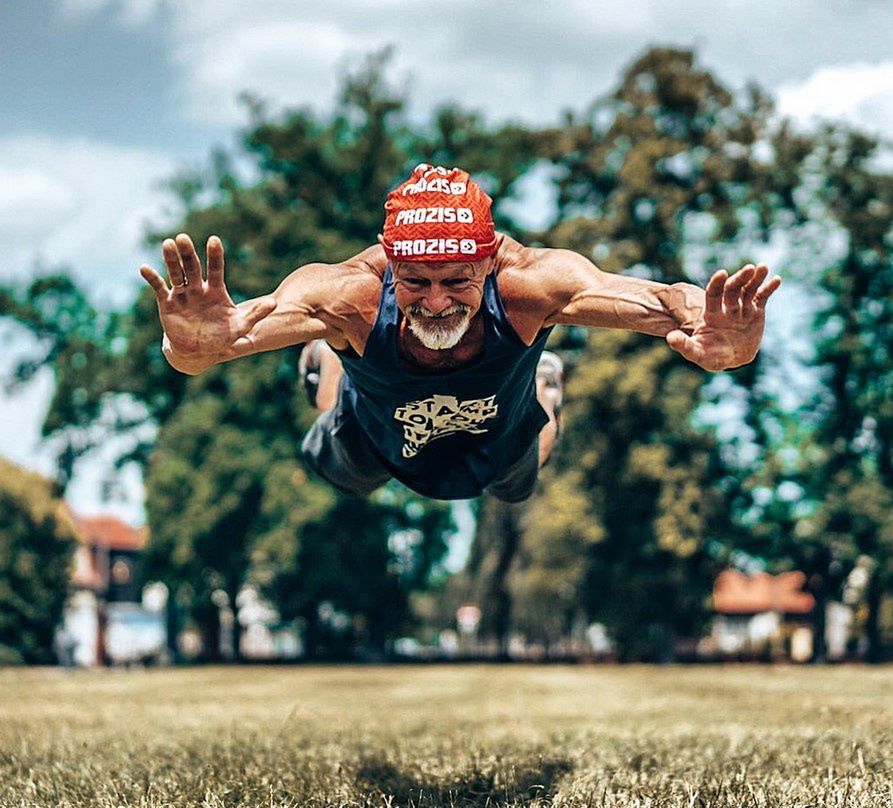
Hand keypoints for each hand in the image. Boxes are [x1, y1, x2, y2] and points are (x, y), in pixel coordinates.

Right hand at [139, 234, 274, 370]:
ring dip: (171, 260)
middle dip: (188, 253)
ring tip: (167, 244)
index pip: (216, 269)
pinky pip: (159, 288)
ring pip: (176, 273)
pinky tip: (144, 268)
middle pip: (192, 267)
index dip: (214, 255)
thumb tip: (274, 303)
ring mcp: (182, 294)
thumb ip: (255, 314)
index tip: (213, 240)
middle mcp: (197, 288)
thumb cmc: (221, 336)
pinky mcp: (167, 303)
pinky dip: (152, 278)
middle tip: (182, 238)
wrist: (199, 351)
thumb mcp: (240, 327)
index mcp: (215, 290)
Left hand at [665, 264, 780, 371]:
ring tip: (763, 267)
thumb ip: (684, 345)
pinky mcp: (756, 312)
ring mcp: (742, 309)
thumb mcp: (696, 353)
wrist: (729, 359)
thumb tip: (670, 338)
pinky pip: (762, 298)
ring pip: (748, 290)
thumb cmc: (710, 355)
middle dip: (739, 279)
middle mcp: (727, 307)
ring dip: (755, 279)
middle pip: (732, 289)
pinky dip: (769, 289)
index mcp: (712, 314)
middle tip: (749, 269)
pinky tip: (776, 280)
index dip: (717, 284)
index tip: (721, 274)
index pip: (713, 294)